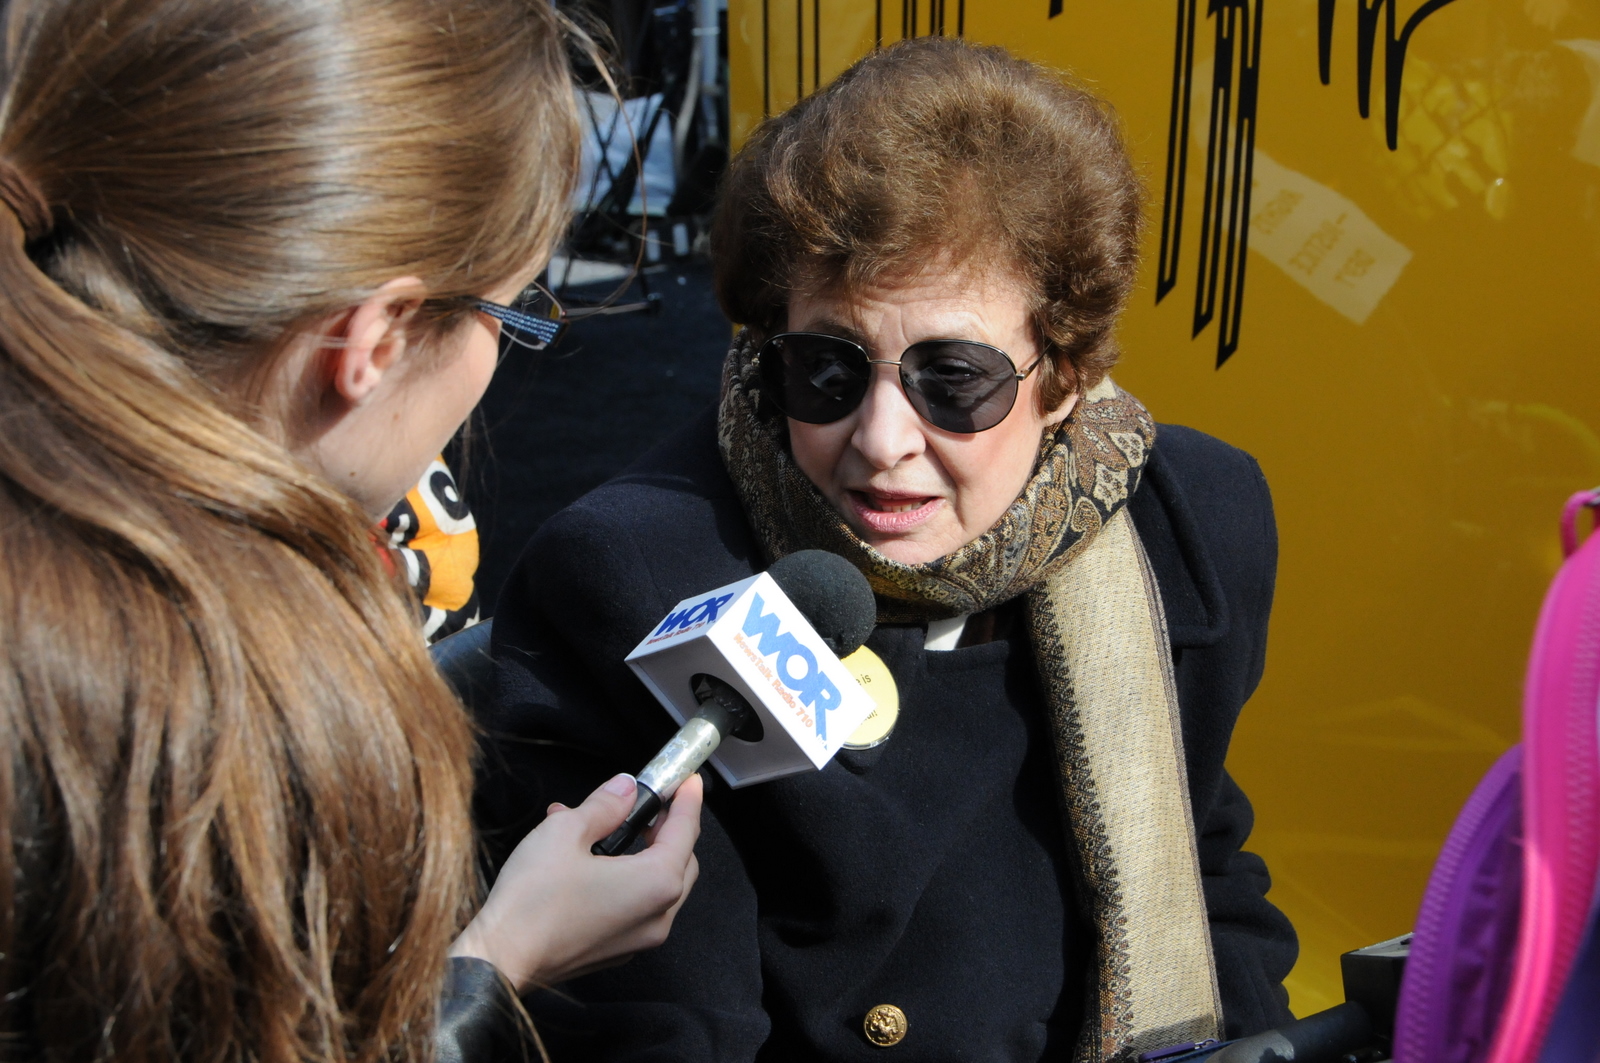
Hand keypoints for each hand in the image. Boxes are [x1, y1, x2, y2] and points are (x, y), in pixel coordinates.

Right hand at [450, 772, 702, 991]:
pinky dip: (624, 878)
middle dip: (666, 828)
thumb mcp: (566, 830)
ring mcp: (638, 939)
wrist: (500, 960)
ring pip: (658, 884)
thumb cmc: (532, 902)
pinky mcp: (616, 950)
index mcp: (655, 884)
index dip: (687, 799)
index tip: (688, 780)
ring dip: (639, 852)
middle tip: (645, 804)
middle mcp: (657, 916)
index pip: (685, 830)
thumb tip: (624, 790)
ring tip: (602, 826)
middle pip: (680, 860)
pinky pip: (635, 906)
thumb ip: (605, 805)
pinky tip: (589, 858)